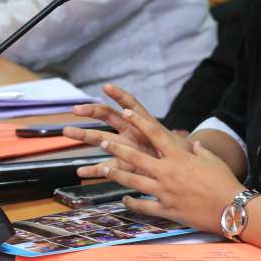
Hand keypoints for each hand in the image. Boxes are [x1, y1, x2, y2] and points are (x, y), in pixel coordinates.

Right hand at [65, 84, 190, 177]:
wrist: (182, 169)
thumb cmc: (182, 154)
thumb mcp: (181, 147)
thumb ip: (181, 145)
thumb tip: (193, 143)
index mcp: (145, 125)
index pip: (132, 106)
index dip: (121, 96)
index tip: (106, 87)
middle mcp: (132, 133)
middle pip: (109, 118)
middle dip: (92, 112)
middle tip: (75, 110)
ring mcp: (125, 148)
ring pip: (101, 139)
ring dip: (85, 135)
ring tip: (67, 131)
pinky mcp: (124, 165)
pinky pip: (106, 166)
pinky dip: (94, 170)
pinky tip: (80, 173)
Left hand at [92, 106, 244, 233]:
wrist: (231, 209)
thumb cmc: (224, 182)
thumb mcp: (213, 161)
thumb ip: (202, 151)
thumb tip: (195, 144)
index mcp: (179, 157)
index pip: (154, 134)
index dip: (137, 121)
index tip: (125, 112)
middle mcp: (168, 172)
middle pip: (136, 157)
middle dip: (116, 149)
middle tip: (102, 142)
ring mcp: (164, 192)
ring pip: (133, 182)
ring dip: (116, 174)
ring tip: (102, 169)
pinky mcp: (166, 210)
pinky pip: (143, 206)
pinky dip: (132, 203)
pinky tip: (124, 200)